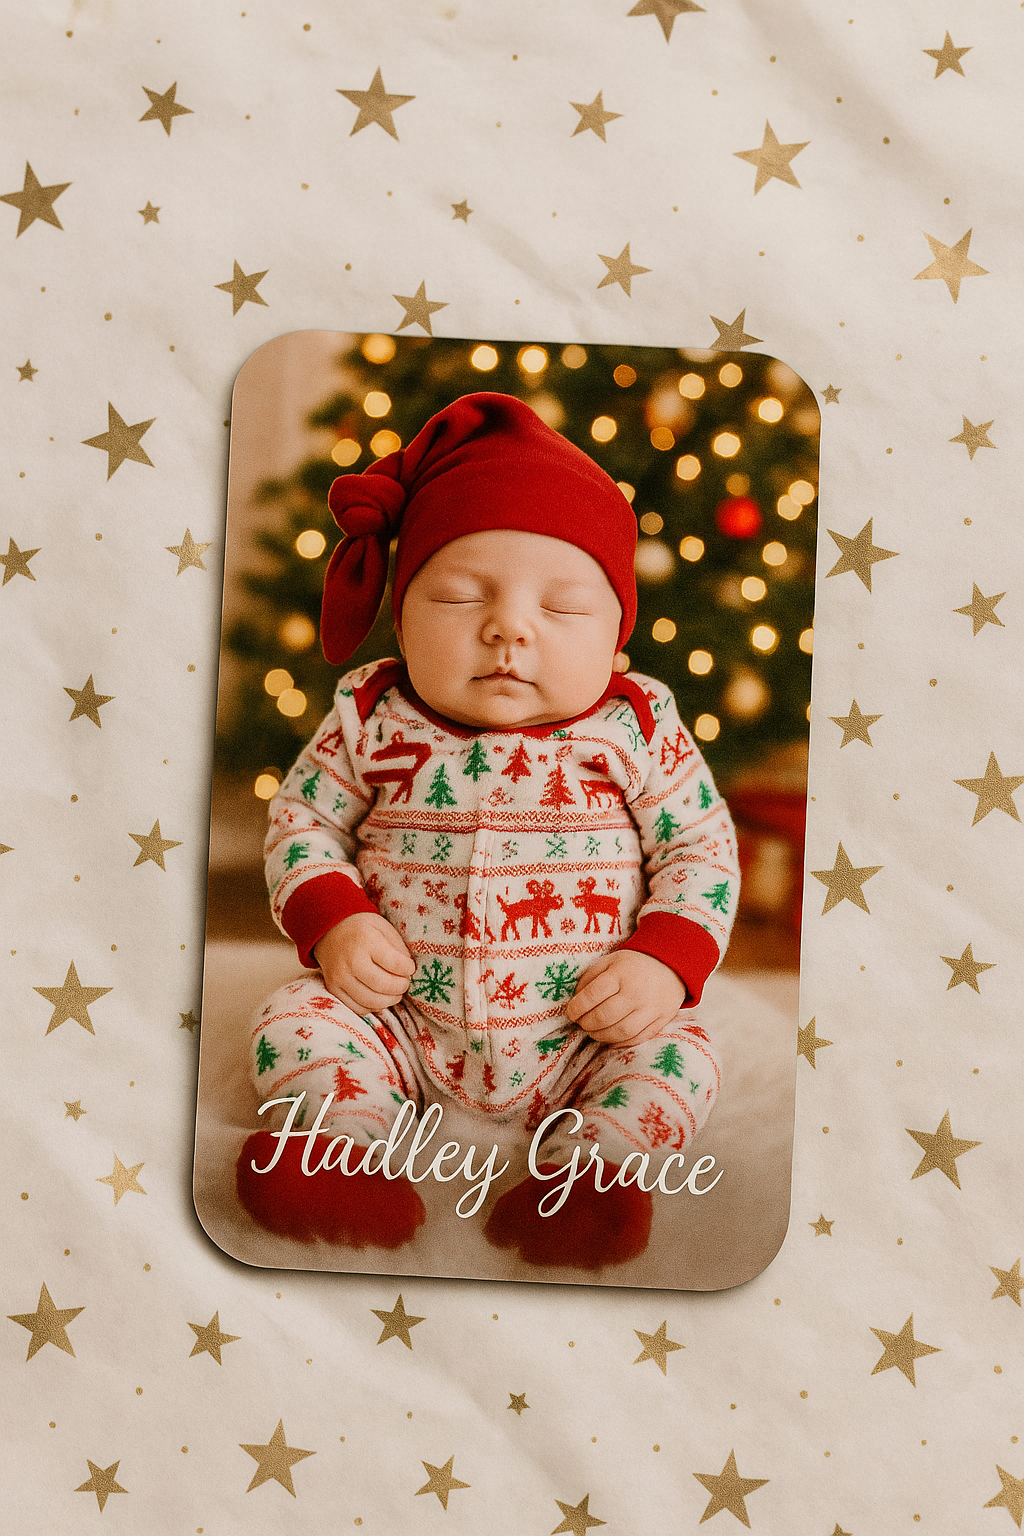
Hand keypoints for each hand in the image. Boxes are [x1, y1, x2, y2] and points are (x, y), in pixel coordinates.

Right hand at [313, 912, 415, 1011]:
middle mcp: (351, 960)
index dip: (408, 969)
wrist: (328, 932)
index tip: (410, 967)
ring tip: (395, 993)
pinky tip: (378, 997)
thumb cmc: (360, 929)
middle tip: (404, 983)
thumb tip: (408, 969)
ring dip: (389, 1000)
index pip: (395, 963)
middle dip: (401, 987)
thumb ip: (397, 946)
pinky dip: (373, 1007)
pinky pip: (357, 1008)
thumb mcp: (382, 926)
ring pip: (371, 1001)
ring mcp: (340, 977)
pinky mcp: (333, 988)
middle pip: (383, 985)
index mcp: (366, 940)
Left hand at [563, 949, 685, 1046]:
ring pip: (621, 1031)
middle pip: (605, 1016)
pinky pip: (638, 1038)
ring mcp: (651, 1008)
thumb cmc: (632, 966)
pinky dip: (621, 1042)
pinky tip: (611, 1038)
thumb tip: (576, 1000)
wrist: (670, 966)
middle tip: (581, 1022)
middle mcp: (636, 992)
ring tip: (594, 1031)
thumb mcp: (609, 962)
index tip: (571, 1012)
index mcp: (620, 974)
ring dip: (601, 1036)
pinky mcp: (661, 1020)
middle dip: (587, 1023)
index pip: (592, 995)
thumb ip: (590, 978)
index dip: (576, 1008)